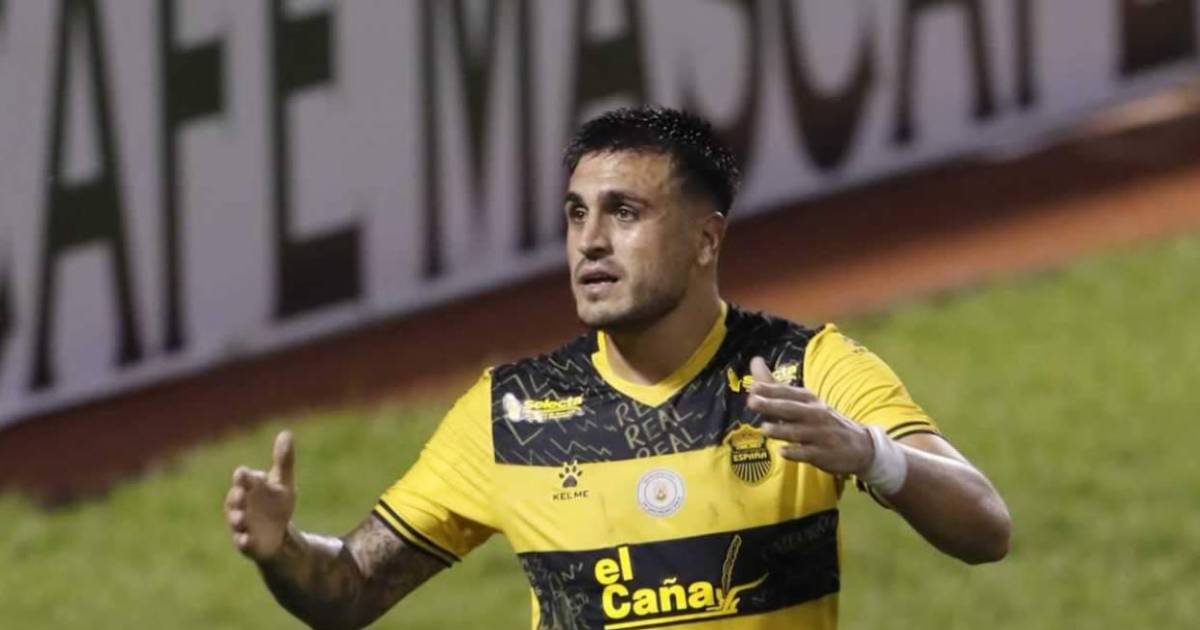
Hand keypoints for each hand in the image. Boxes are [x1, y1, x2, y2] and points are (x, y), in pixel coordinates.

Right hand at [224, 430, 296, 560]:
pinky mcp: (247, 543)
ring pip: (235, 521)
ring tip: (240, 518)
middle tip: (240, 494)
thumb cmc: (277, 504)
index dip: (243, 477)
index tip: (243, 474)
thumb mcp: (283, 482)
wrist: (278, 534)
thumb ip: (284, 460)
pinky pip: (243, 543)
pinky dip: (243, 541)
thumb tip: (287, 432)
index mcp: (249, 488)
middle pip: (235, 499)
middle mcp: (241, 505)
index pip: (243, 479)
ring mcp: (242, 525)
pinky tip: (246, 540)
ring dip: (236, 518)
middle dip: (236, 497)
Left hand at [746, 357, 873, 475]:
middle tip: (752, 402)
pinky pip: (809, 453)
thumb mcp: (805, 402)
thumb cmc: (823, 421)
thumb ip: (776, 387)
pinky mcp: (825, 453)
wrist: (861, 446)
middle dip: (772, 405)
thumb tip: (754, 362)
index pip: (788, 393)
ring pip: (799, 432)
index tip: (753, 387)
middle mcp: (816, 414)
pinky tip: (784, 452)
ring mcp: (821, 434)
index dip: (771, 390)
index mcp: (809, 400)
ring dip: (782, 430)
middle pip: (792, 409)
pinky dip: (797, 452)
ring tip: (765, 429)